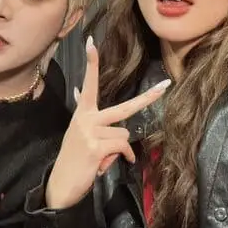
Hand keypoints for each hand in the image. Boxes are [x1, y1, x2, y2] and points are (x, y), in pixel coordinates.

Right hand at [45, 36, 169, 209]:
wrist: (61, 184)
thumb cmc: (74, 157)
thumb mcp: (77, 132)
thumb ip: (86, 113)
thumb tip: (79, 90)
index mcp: (82, 112)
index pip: (88, 84)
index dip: (91, 63)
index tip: (90, 42)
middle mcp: (86, 118)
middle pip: (124, 107)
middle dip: (148, 98)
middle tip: (167, 84)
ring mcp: (91, 132)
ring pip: (125, 135)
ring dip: (119, 149)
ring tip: (102, 157)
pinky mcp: (96, 147)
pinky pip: (122, 148)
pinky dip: (122, 158)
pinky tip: (105, 165)